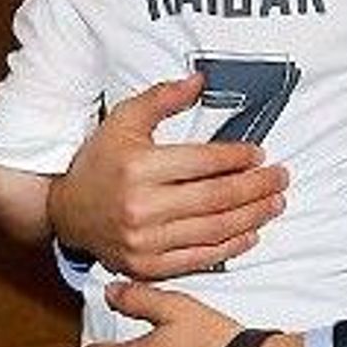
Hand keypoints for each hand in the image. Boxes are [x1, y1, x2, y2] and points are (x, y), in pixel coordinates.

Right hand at [48, 74, 287, 279]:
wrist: (67, 211)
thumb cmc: (100, 161)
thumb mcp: (124, 120)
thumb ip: (162, 98)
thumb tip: (200, 81)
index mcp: (138, 167)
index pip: (202, 163)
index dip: (236, 158)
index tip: (259, 154)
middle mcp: (141, 207)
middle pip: (215, 198)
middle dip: (255, 188)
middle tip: (280, 178)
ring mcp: (143, 241)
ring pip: (212, 230)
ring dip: (251, 217)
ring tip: (274, 203)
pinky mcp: (146, 266)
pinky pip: (197, 259)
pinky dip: (229, 248)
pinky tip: (250, 234)